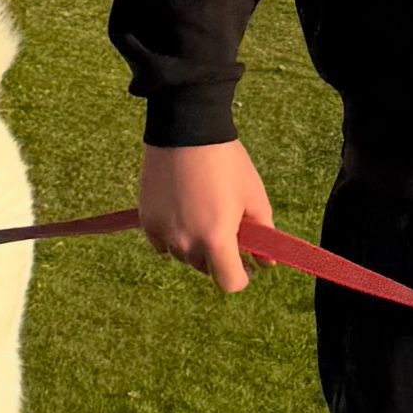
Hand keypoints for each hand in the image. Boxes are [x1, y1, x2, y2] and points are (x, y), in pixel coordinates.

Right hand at [138, 141, 273, 293]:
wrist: (186, 130)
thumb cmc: (226, 163)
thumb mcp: (254, 197)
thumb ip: (263, 235)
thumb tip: (265, 262)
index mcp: (216, 240)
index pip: (230, 283)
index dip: (241, 276)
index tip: (245, 262)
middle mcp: (186, 243)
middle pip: (205, 268)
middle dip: (217, 254)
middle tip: (224, 226)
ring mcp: (163, 233)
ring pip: (183, 255)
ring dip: (194, 244)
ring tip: (201, 212)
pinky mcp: (147, 220)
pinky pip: (162, 242)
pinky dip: (173, 234)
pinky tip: (181, 209)